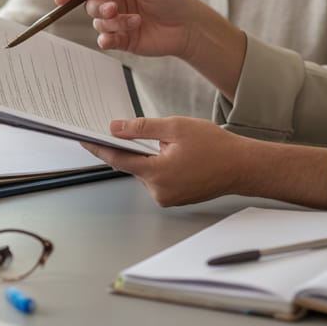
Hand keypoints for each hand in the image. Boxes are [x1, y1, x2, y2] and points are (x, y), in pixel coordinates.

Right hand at [59, 0, 211, 60]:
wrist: (188, 28)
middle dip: (95, 4)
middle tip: (111, 9)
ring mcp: (116, 18)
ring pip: (97, 20)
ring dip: (112, 21)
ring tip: (134, 21)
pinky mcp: (121, 38)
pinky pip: (104, 39)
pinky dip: (106, 39)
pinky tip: (114, 39)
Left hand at [79, 117, 250, 205]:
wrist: (243, 167)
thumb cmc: (216, 147)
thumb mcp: (175, 127)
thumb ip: (142, 128)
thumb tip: (116, 128)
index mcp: (157, 173)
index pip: (118, 159)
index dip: (99, 147)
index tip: (84, 140)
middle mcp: (159, 191)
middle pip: (133, 165)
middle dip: (134, 148)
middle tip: (141, 131)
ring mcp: (167, 197)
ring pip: (146, 171)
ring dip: (150, 157)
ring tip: (171, 143)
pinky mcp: (175, 198)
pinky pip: (158, 178)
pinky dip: (160, 165)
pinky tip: (176, 155)